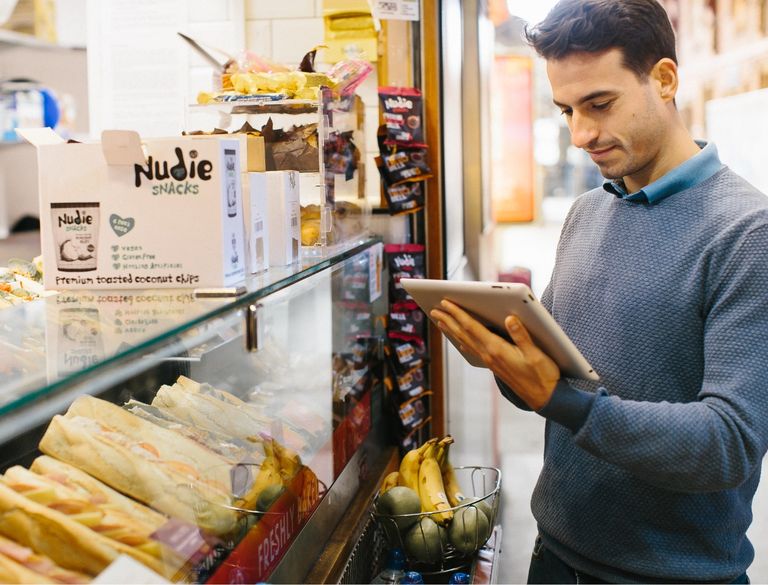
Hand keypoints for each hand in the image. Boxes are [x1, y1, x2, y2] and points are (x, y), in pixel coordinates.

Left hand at [430, 300, 560, 409]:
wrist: (545, 398)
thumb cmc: (543, 375)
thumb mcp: (536, 354)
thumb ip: (522, 336)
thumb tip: (510, 318)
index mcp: (497, 349)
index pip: (472, 327)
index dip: (457, 314)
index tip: (445, 303)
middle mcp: (489, 355)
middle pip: (463, 334)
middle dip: (448, 320)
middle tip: (433, 310)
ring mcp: (490, 361)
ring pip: (465, 342)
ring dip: (452, 330)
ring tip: (440, 321)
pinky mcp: (494, 366)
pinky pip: (473, 350)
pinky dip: (462, 341)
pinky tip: (459, 340)